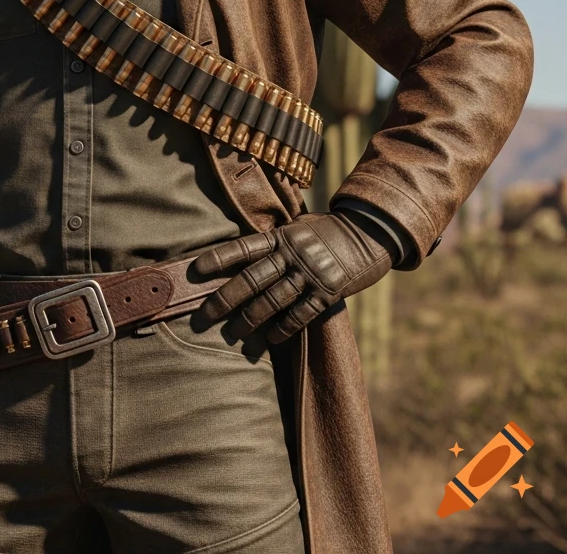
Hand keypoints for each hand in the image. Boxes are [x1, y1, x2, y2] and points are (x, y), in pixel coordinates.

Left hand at [192, 211, 398, 343]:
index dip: (219, 258)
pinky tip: (270, 339)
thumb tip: (250, 254)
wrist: (370, 232)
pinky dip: (284, 328)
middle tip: (204, 315)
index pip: (244, 247)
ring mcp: (310, 273)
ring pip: (273, 300)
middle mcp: (293, 254)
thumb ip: (279, 241)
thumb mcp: (302, 227)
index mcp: (283, 236)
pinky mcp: (328, 291)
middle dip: (226, 298)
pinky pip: (301, 314)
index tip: (196, 270)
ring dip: (251, 319)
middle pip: (252, 278)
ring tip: (233, 334)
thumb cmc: (330, 230)